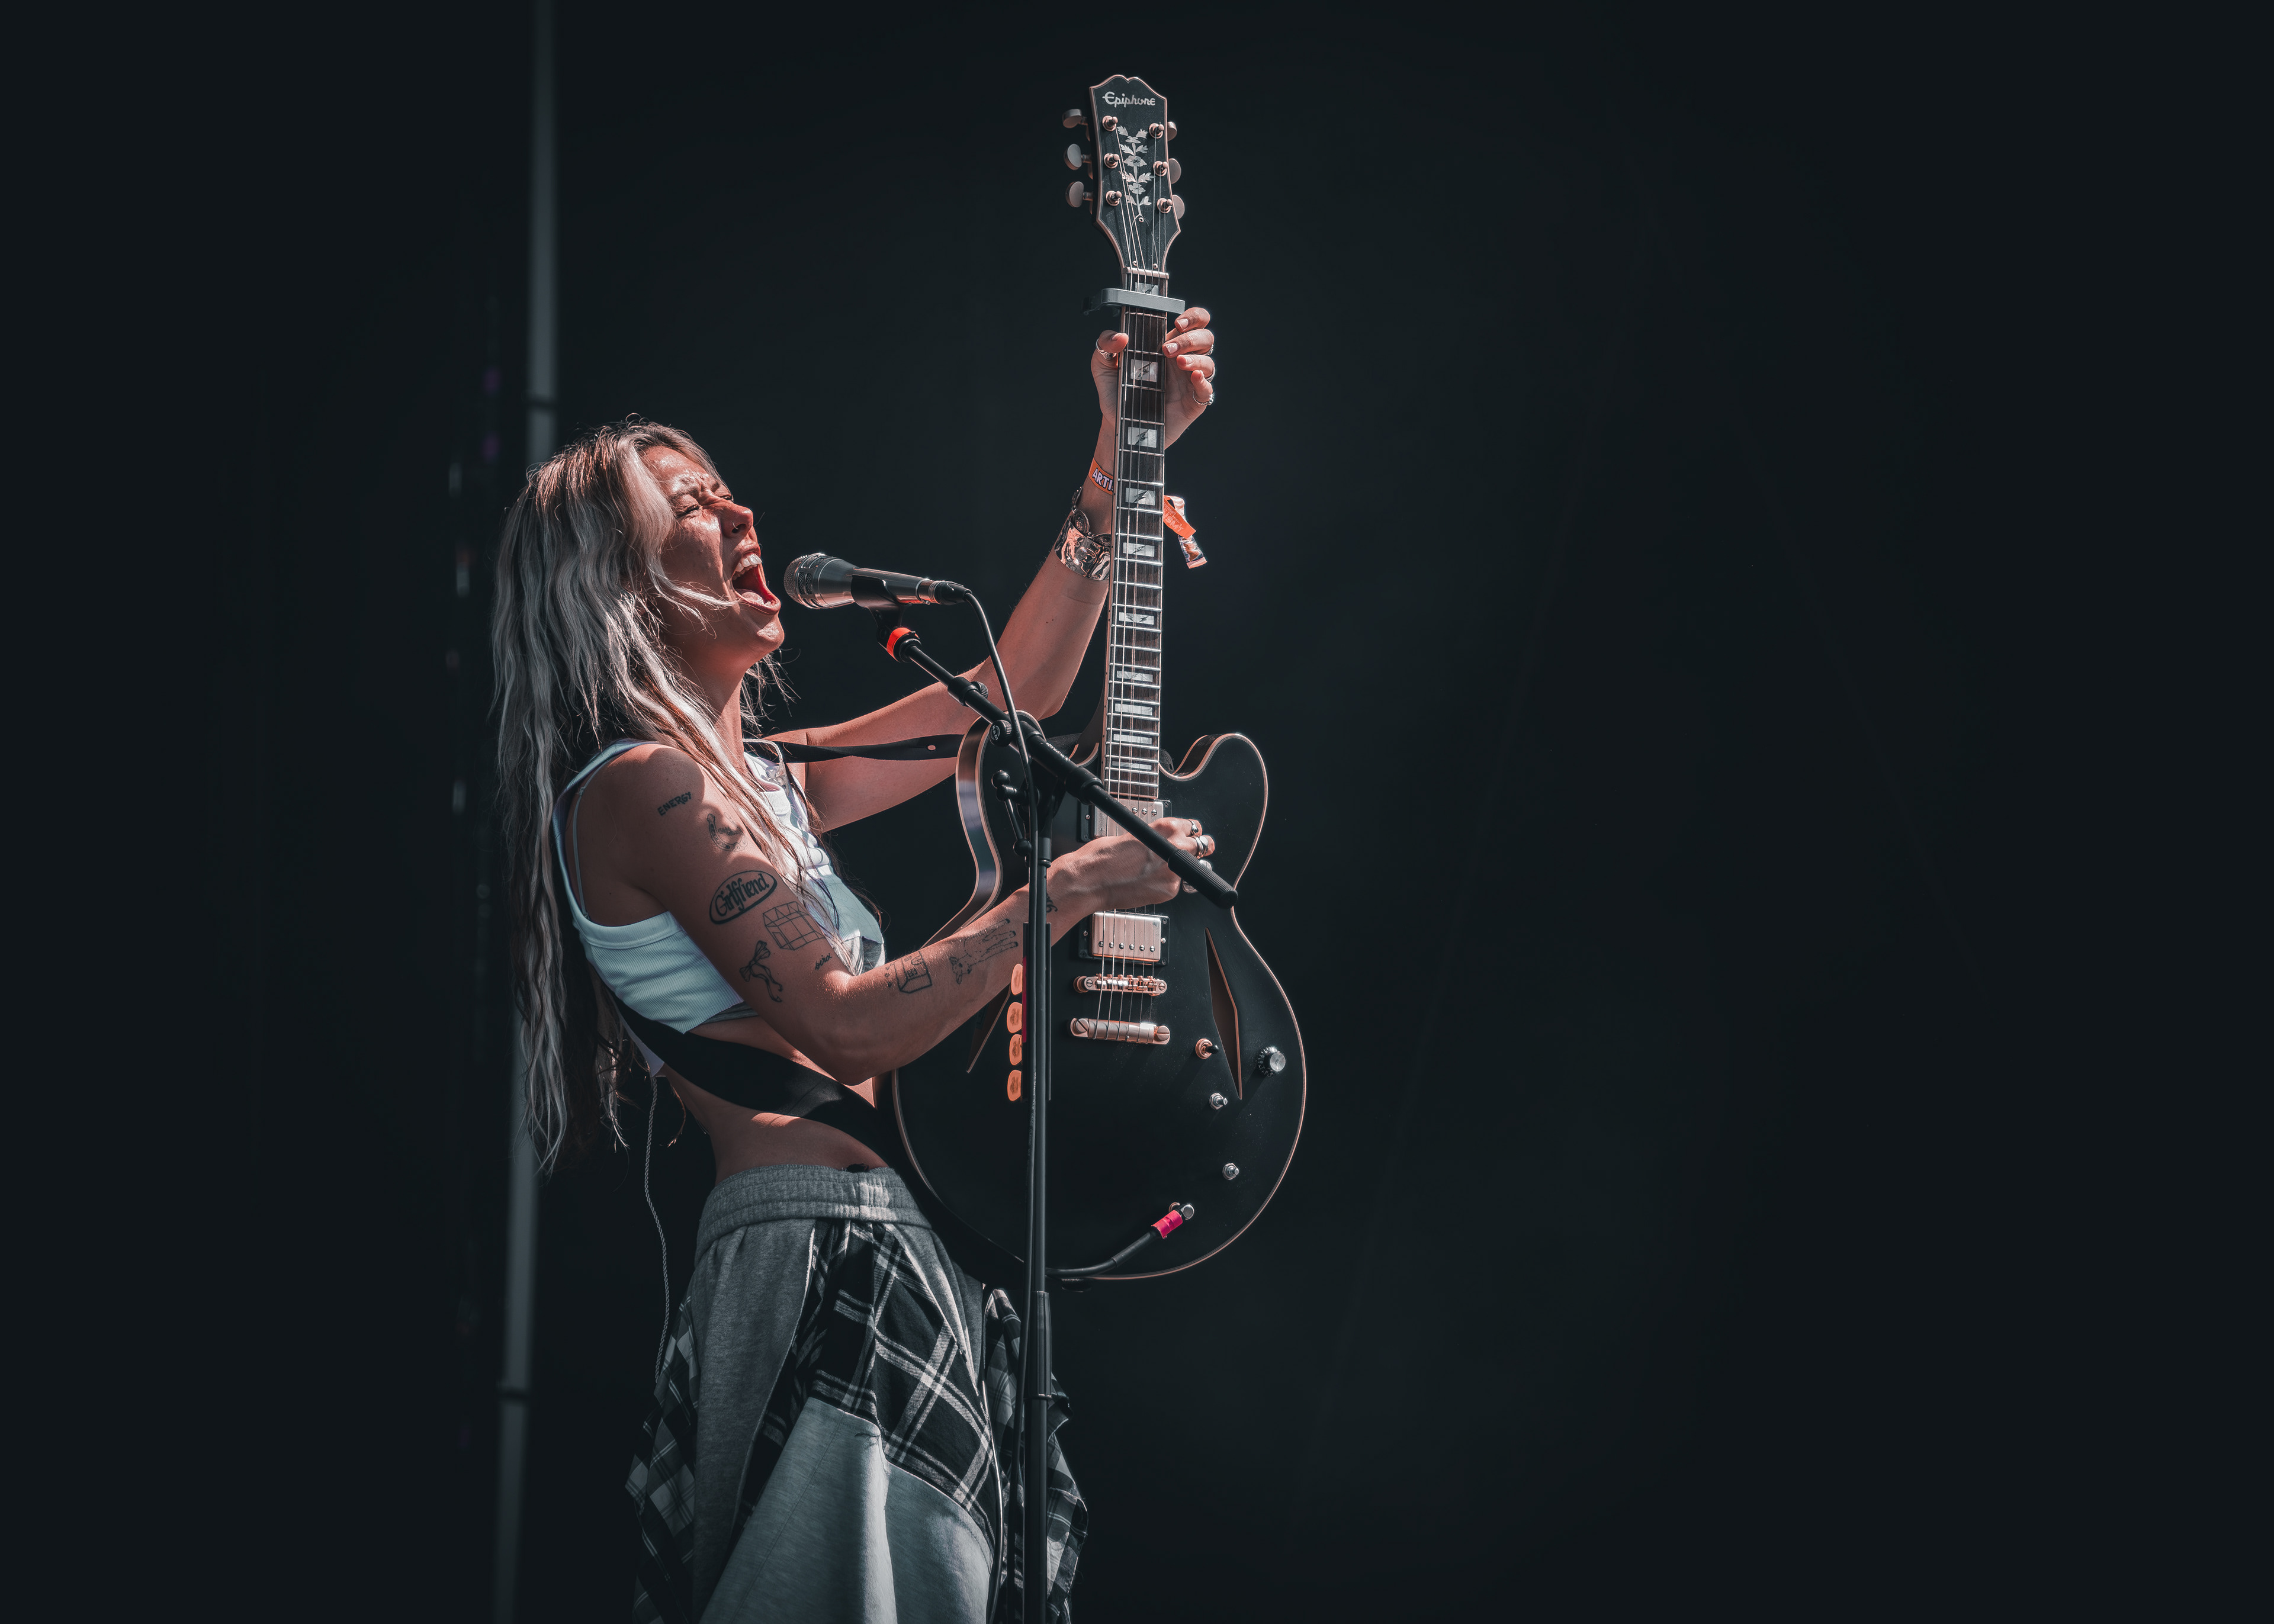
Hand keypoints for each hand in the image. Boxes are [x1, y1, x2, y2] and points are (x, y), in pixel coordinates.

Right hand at [1049, 816, 1211, 914]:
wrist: (1089, 881)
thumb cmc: (1102, 857)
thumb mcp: (1133, 834)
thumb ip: (1155, 838)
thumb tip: (1165, 842)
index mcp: (1165, 828)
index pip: (1192, 827)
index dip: (1190, 833)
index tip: (1190, 837)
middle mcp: (1174, 848)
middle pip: (1201, 846)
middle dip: (1195, 850)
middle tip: (1188, 854)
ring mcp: (1174, 871)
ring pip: (1189, 869)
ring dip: (1179, 869)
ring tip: (1158, 872)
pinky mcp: (1170, 891)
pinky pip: (1175, 886)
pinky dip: (1165, 885)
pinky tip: (1148, 883)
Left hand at [1091, 307, 1216, 446]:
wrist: (1117, 423)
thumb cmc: (1116, 392)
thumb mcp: (1102, 365)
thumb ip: (1105, 343)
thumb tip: (1120, 336)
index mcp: (1168, 345)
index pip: (1193, 322)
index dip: (1193, 317)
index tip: (1178, 322)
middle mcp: (1182, 361)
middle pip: (1205, 338)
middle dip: (1190, 338)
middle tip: (1167, 349)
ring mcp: (1189, 382)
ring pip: (1209, 362)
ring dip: (1196, 359)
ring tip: (1178, 363)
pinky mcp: (1192, 403)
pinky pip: (1207, 390)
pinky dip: (1203, 381)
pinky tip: (1194, 377)